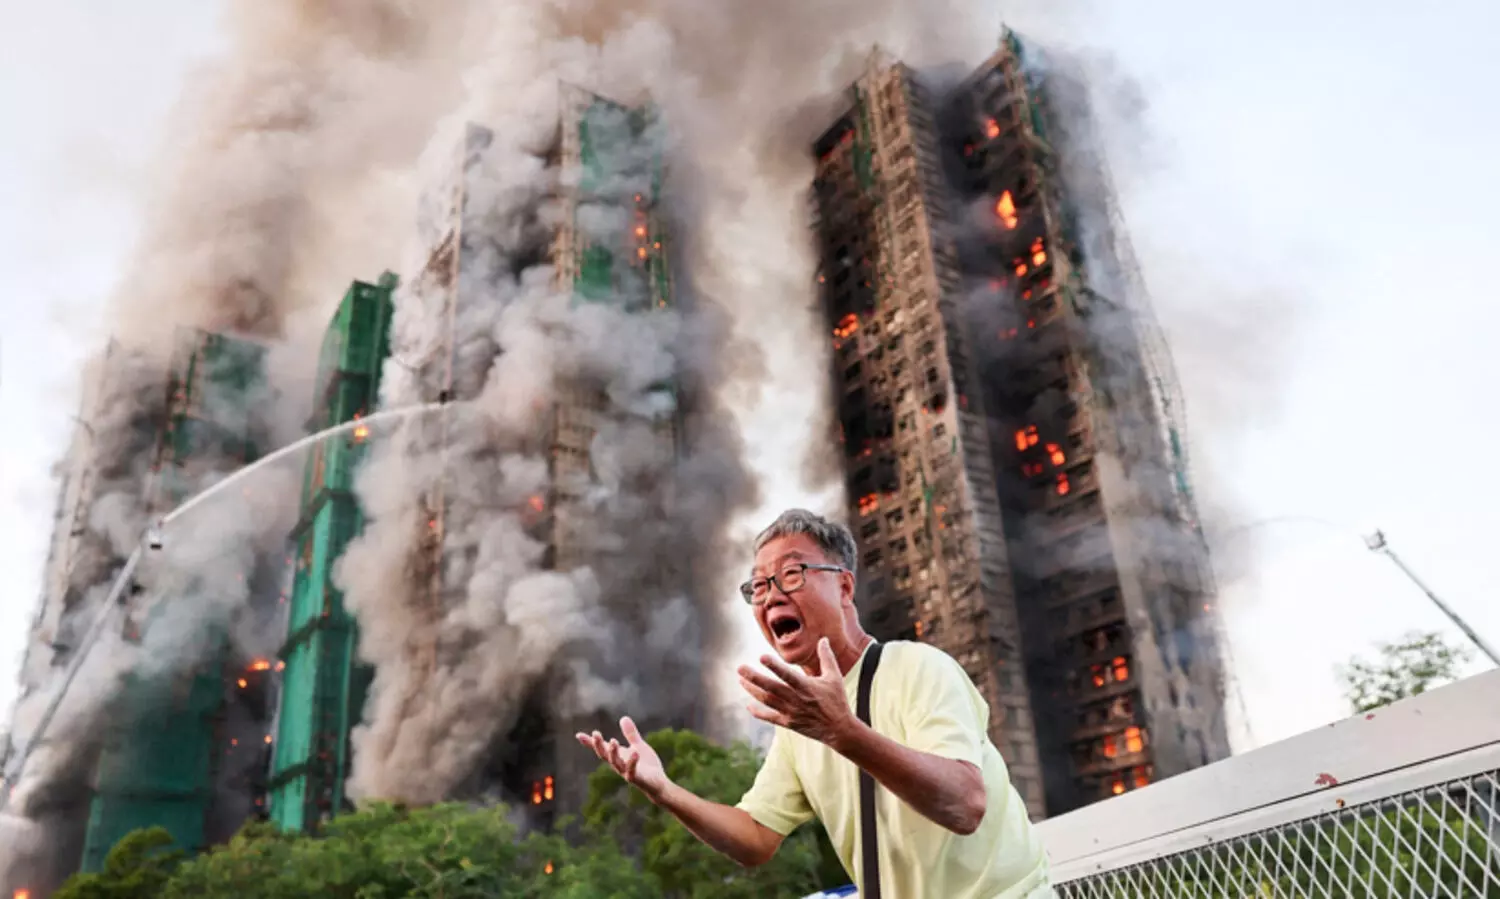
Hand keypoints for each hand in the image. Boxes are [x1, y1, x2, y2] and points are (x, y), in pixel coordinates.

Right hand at [576, 716, 668, 801]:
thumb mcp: (638, 746)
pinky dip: (632, 762)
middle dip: (599, 745)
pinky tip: (635, 752)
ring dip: (613, 753)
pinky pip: (632, 771)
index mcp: (618, 756)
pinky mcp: (637, 779)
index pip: (601, 748)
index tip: (578, 735)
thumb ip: (630, 734)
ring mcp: (626, 772)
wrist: (659, 784)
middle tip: (595, 734)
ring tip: (613, 741)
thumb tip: (623, 718)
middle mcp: (619, 765)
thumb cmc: (647, 766)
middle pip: (605, 755)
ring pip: (616, 763)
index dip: (590, 743)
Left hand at [738, 637, 856, 746]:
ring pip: (767, 701)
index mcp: (807, 687)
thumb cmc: (836, 700)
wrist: (839, 729)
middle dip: (754, 678)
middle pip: (771, 688)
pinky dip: (758, 712)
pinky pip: (770, 717)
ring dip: (752, 690)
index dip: (774, 666)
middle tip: (740, 668)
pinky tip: (748, 705)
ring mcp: (791, 712)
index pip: (788, 675)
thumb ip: (827, 657)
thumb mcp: (834, 677)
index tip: (761, 657)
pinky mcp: (788, 723)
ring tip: (740, 680)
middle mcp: (796, 699)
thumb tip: (823, 638)